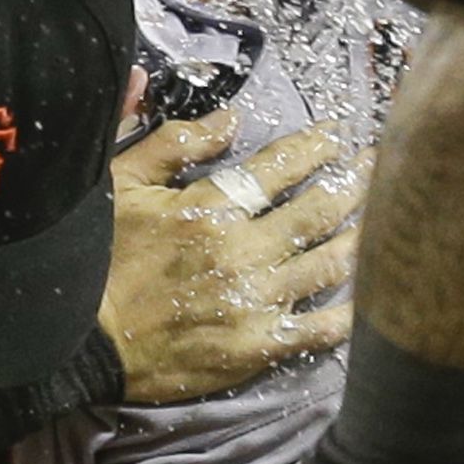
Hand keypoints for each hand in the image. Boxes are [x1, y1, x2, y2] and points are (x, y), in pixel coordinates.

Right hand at [101, 115, 359, 402]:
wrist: (79, 342)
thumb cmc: (96, 257)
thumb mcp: (122, 182)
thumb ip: (174, 142)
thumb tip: (230, 116)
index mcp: (211, 207)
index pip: (279, 167)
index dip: (315, 146)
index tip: (337, 133)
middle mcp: (243, 250)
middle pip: (317, 211)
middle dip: (353, 182)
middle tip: (377, 164)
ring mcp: (255, 301)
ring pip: (329, 264)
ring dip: (361, 237)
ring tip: (384, 217)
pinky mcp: (258, 347)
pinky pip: (319, 329)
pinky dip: (350, 313)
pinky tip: (371, 296)